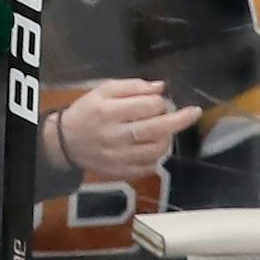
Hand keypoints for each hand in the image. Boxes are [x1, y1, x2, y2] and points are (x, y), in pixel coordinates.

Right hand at [45, 78, 200, 180]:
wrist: (65, 142)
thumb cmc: (87, 112)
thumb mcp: (103, 90)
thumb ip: (132, 86)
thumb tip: (160, 88)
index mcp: (108, 112)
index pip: (148, 106)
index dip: (159, 101)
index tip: (158, 101)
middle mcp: (114, 136)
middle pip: (156, 129)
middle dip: (179, 119)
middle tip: (194, 113)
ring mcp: (117, 157)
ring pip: (156, 150)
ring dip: (167, 138)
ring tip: (164, 131)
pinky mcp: (119, 172)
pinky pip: (148, 167)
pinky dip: (156, 157)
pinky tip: (152, 148)